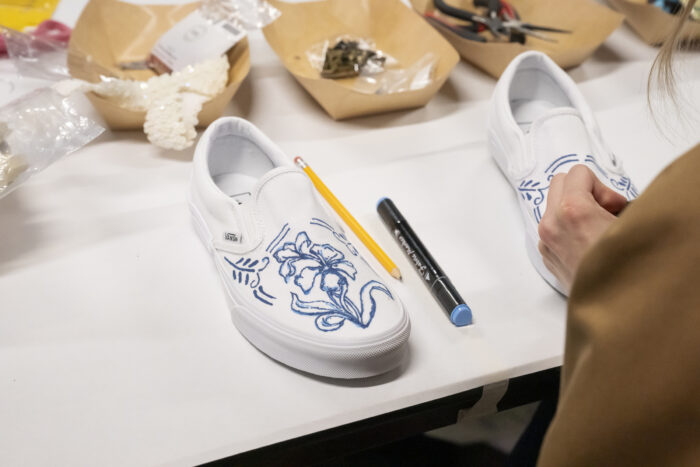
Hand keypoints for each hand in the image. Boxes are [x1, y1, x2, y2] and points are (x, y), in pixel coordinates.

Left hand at [538, 165, 627, 291]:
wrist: (617, 307)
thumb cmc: (625, 268)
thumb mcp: (630, 223)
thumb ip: (617, 203)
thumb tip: (613, 202)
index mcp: (571, 210)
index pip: (578, 173)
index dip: (601, 186)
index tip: (611, 204)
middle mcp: (552, 225)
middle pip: (559, 184)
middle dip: (583, 192)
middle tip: (604, 212)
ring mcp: (546, 242)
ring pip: (553, 206)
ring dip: (574, 210)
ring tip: (598, 230)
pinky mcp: (546, 256)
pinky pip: (552, 228)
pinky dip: (567, 228)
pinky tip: (588, 243)